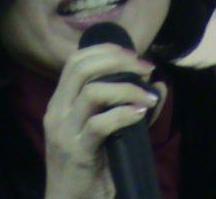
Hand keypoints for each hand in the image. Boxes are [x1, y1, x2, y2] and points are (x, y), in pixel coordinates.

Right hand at [43, 44, 159, 198]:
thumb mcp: (102, 132)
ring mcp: (64, 131)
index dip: (104, 50)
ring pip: (92, 93)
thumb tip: (158, 85)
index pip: (75, 61)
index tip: (132, 54)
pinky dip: (123, 114)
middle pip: (81, 69)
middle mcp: (57, 111)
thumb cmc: (89, 166)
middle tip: (145, 68)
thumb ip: (123, 107)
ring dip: (126, 89)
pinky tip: (140, 114)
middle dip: (117, 61)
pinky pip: (100, 124)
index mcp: (60, 102)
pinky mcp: (77, 152)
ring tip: (148, 96)